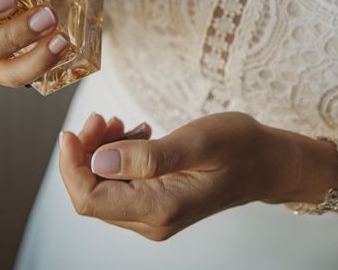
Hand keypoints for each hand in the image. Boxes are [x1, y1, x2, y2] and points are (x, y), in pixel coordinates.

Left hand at [59, 112, 302, 240]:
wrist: (266, 162)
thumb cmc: (240, 148)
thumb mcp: (197, 142)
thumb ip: (149, 156)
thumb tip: (99, 161)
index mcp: (160, 209)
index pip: (90, 199)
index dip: (72, 166)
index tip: (71, 131)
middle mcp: (152, 221)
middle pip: (92, 192)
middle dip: (86, 152)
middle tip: (103, 117)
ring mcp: (154, 215)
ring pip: (103, 185)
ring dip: (102, 150)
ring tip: (121, 122)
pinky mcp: (156, 203)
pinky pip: (120, 182)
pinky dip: (117, 154)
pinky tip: (135, 133)